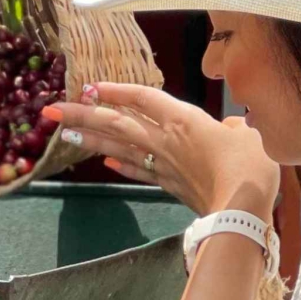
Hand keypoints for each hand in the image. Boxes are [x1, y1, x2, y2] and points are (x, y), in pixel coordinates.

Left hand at [41, 83, 279, 218]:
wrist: (244, 212)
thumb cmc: (250, 167)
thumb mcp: (249, 135)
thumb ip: (234, 127)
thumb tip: (230, 128)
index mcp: (183, 120)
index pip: (141, 98)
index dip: (115, 90)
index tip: (89, 87)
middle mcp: (165, 140)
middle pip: (116, 122)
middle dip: (81, 115)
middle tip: (50, 110)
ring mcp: (164, 165)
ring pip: (119, 147)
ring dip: (90, 139)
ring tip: (64, 133)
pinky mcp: (168, 187)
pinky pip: (139, 171)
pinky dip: (121, 165)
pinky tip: (104, 162)